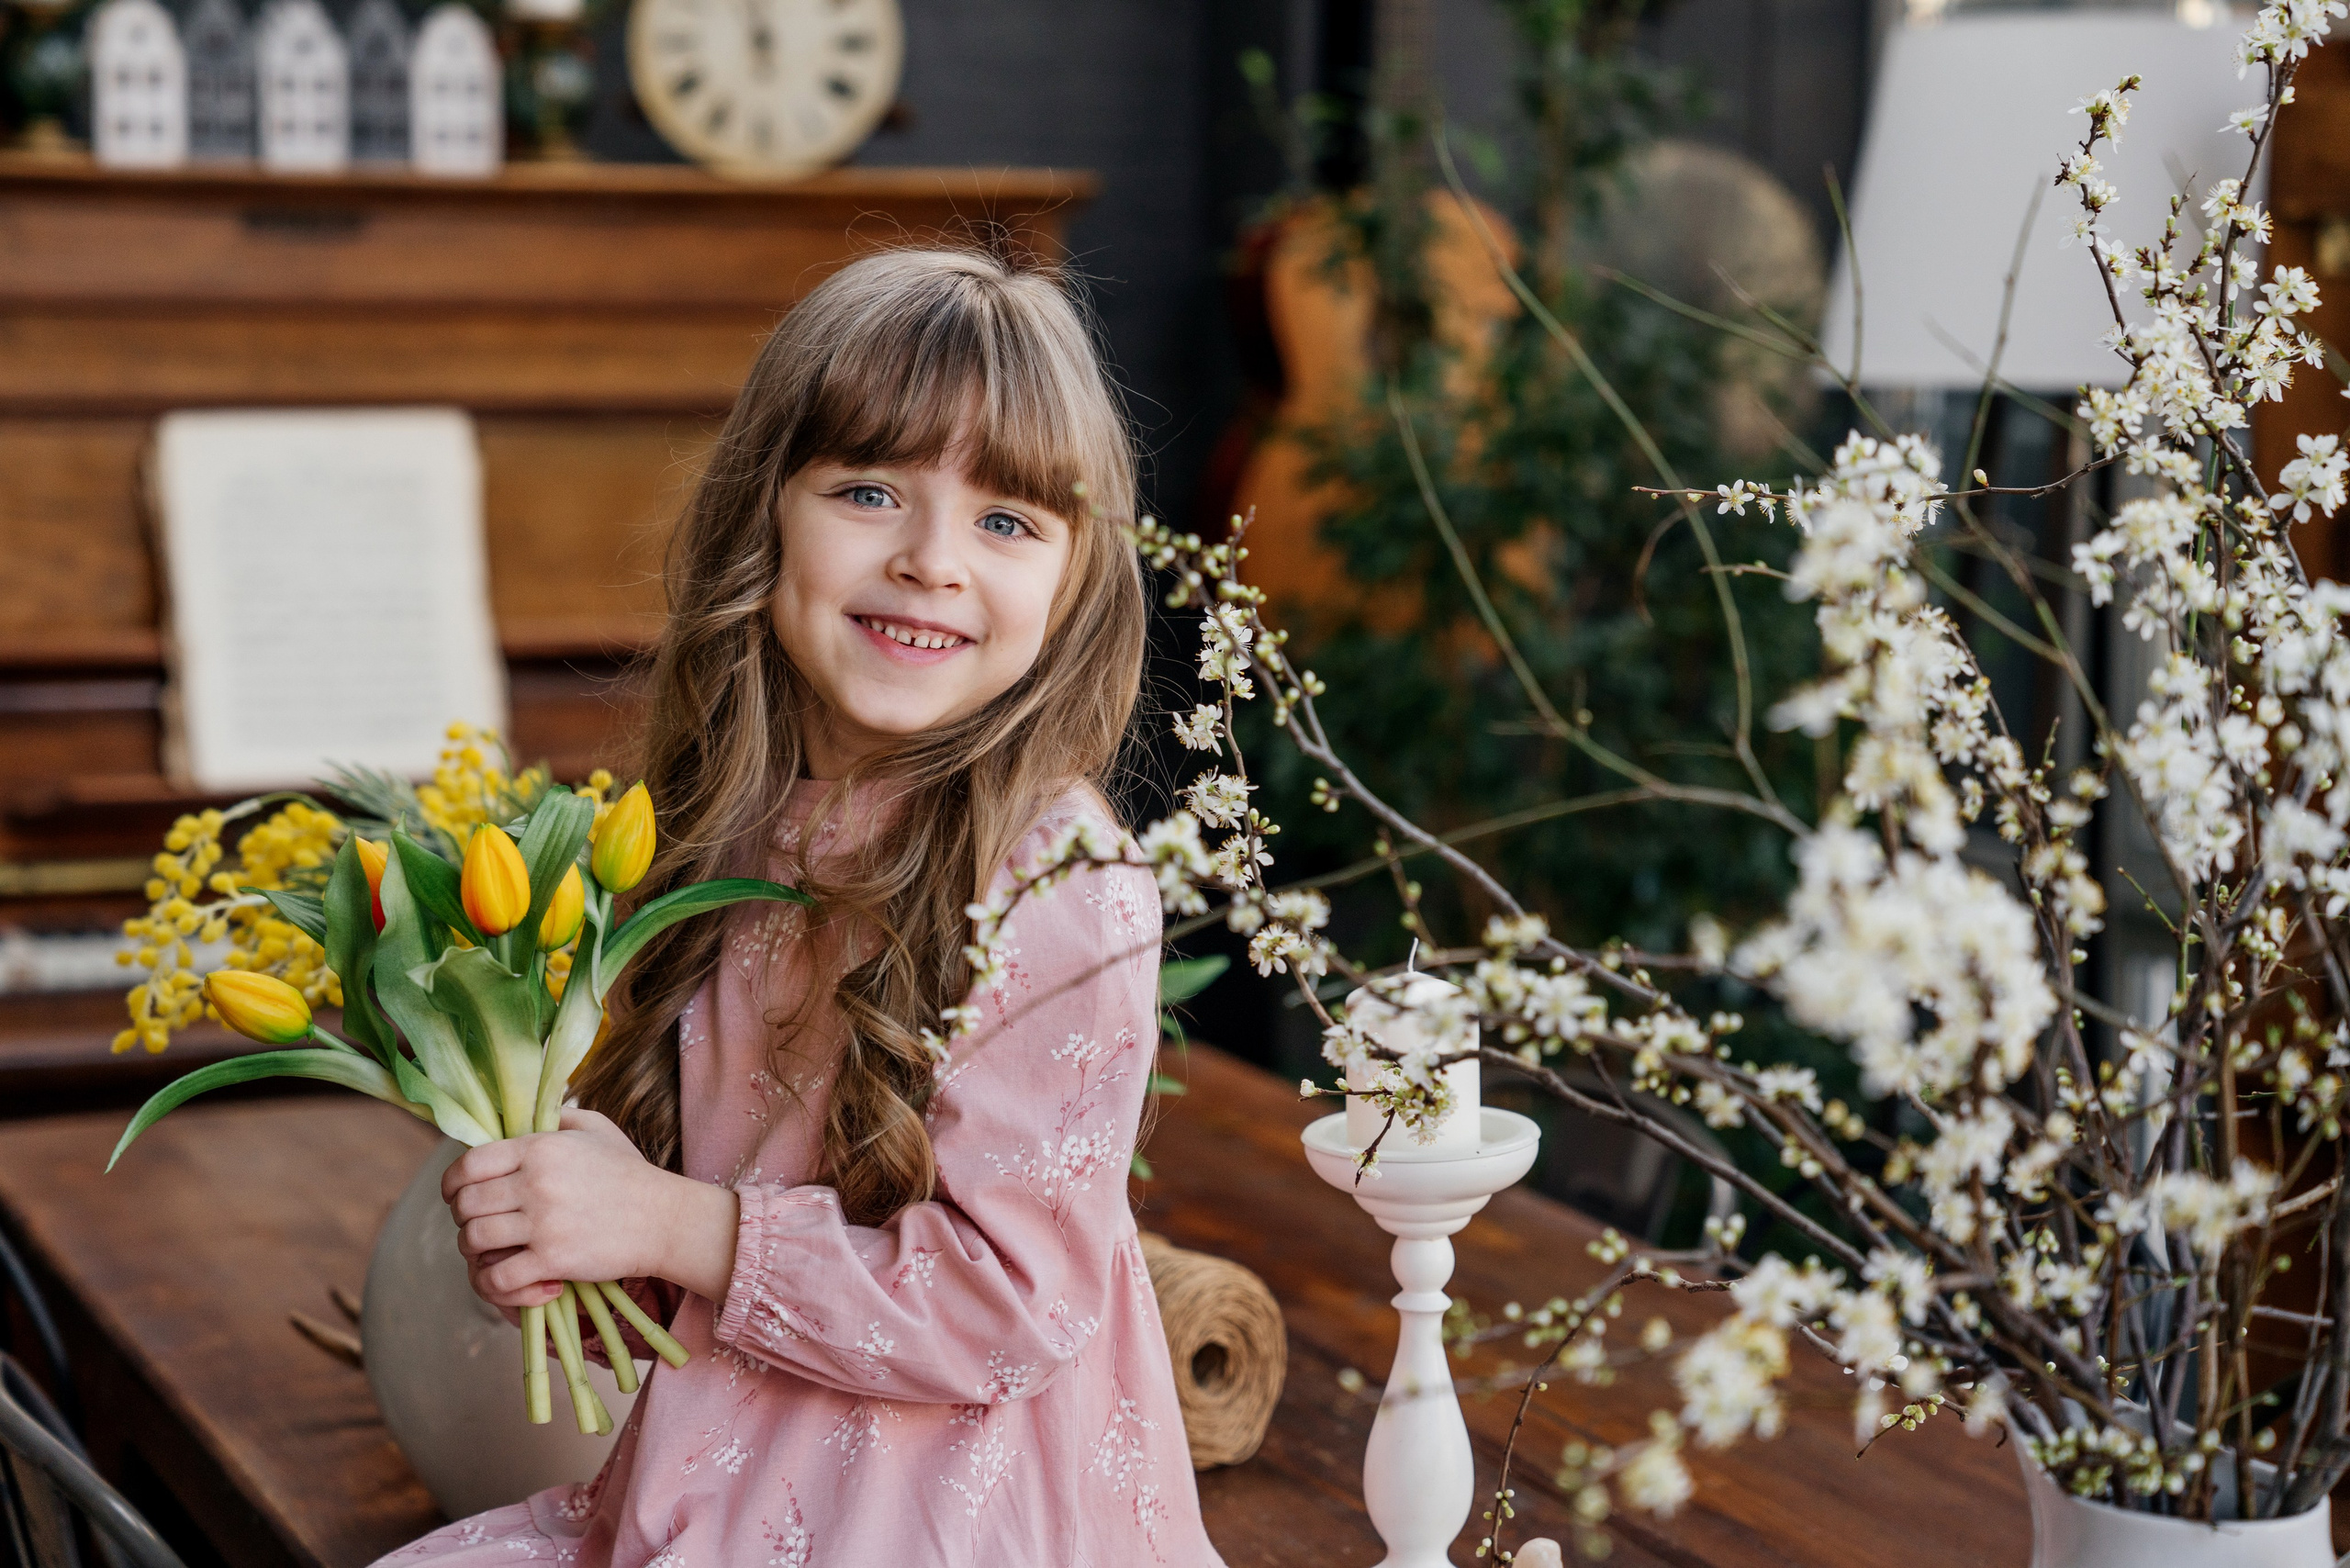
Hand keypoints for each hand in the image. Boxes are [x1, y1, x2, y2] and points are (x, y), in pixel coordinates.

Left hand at [442, 1108, 740, 1308]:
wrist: (665, 1218)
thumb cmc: (630, 1173)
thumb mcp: (598, 1129)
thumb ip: (559, 1117)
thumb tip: (527, 1117)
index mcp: (540, 1148)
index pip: (470, 1163)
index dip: (452, 1182)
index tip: (454, 1195)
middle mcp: (536, 1182)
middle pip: (466, 1205)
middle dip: (462, 1219)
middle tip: (477, 1225)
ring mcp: (543, 1223)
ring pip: (474, 1240)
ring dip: (474, 1251)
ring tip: (491, 1253)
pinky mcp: (553, 1260)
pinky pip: (498, 1278)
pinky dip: (496, 1285)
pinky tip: (517, 1282)